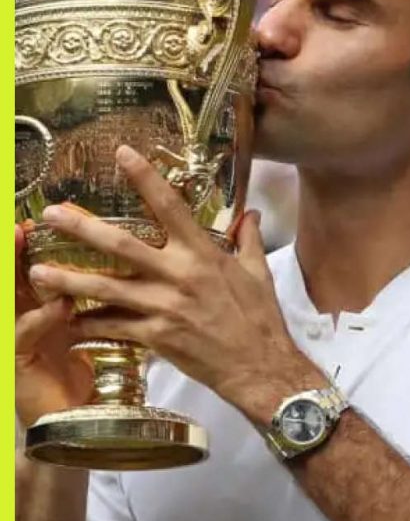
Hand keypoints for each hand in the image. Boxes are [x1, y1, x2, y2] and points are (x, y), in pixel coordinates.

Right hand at [15, 225, 93, 427]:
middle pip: (12, 281)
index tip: (34, 219)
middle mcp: (21, 322)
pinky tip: (58, 306)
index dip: (27, 248)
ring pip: (10, 302)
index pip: (30, 272)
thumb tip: (121, 270)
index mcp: (38, 312)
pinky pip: (24, 334)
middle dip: (12, 253)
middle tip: (19, 225)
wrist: (74, 423)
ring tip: (26, 250)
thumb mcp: (84, 333)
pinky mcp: (17, 364)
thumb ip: (93, 303)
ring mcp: (15, 341)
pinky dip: (40, 318)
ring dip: (17, 276)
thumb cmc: (79, 377)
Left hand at [27, 145, 325, 424]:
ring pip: (106, 287)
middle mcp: (180, 274)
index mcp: (204, 254)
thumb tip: (251, 214)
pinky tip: (66, 320)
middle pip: (121, 244)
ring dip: (68, 279)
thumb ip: (248, 240)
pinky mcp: (155, 336)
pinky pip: (113, 326)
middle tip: (52, 214)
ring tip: (37, 271)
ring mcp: (164, 306)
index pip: (170, 206)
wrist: (260, 366)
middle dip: (82, 227)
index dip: (145, 177)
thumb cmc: (260, 318)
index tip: (123, 154)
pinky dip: (88, 323)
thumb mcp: (259, 273)